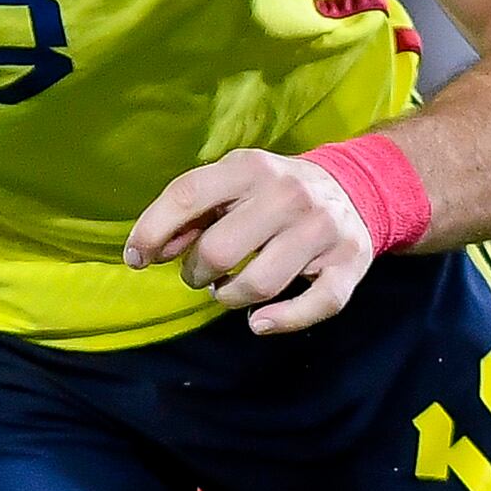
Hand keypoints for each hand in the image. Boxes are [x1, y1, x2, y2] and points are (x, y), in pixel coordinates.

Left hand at [123, 148, 372, 335]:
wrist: (353, 186)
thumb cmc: (272, 192)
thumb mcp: (230, 185)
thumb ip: (189, 214)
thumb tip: (148, 251)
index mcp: (249, 168)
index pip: (187, 195)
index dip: (152, 231)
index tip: (136, 258)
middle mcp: (288, 194)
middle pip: (219, 250)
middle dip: (196, 273)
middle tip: (199, 275)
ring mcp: (321, 229)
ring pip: (259, 284)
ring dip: (230, 297)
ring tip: (227, 289)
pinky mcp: (349, 262)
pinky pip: (315, 305)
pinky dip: (282, 321)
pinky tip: (259, 322)